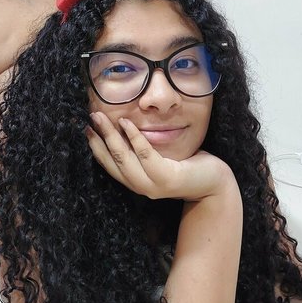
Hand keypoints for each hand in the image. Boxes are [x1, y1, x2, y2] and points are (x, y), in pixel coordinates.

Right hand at [86, 112, 235, 200]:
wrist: (214, 185)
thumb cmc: (188, 166)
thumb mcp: (159, 157)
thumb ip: (142, 149)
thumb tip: (125, 123)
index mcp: (135, 181)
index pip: (108, 164)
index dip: (95, 146)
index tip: (87, 128)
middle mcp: (140, 186)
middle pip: (112, 160)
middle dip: (98, 137)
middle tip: (91, 116)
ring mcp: (152, 185)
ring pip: (124, 157)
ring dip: (110, 135)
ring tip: (100, 116)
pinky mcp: (166, 178)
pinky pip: (145, 154)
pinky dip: (134, 137)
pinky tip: (126, 121)